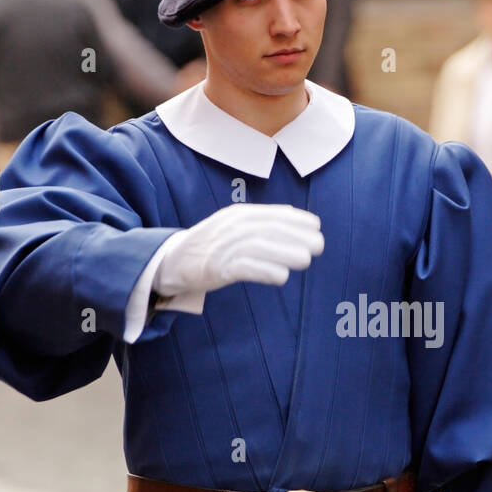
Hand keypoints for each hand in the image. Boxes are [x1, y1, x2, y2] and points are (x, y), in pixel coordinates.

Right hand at [153, 203, 323, 297]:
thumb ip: (262, 222)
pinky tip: (282, 277)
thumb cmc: (211, 245)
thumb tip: (294, 215)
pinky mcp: (216, 267)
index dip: (297, 220)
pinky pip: (244, 267)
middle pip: (269, 229)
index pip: (272, 214)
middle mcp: (232, 227)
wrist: (173, 259)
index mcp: (239, 215)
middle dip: (297, 236)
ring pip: (260, 247)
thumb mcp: (234, 226)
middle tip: (319, 246)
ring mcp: (223, 246)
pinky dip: (265, 271)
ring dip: (286, 253)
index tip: (316, 227)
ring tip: (306, 260)